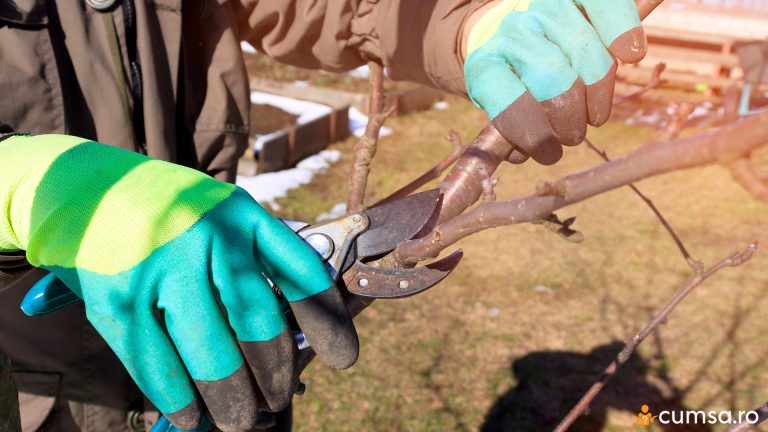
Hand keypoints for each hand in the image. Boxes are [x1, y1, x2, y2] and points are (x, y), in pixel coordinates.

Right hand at [2, 134, 357, 430]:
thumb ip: (250, 256)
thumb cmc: (162, 209)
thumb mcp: (216, 212)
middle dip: (274, 372)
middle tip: (276, 400)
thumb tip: (287, 329)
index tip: (344, 358)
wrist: (78, 185)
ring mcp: (163, 265)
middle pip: (257, 321)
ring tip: (239, 418)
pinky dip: (177, 397)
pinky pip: (158, 361)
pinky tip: (189, 415)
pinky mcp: (120, 296)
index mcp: (242, 215)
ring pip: (212, 350)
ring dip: (231, 397)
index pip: (301, 273)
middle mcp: (208, 236)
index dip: (327, 321)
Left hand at [462, 0, 645, 163]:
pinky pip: (606, 8)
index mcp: (486, 66)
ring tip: (595, 116)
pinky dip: (622, 33)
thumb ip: (511, 134)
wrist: (522, 35)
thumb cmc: (519, 85)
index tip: (549, 153)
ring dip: (597, 93)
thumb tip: (520, 154)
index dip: (532, 132)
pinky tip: (631, 57)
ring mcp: (544, 9)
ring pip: (584, 51)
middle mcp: (512, 32)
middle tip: (574, 136)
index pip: (508, 100)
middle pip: (551, 76)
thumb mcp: (505, 110)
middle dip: (568, 116)